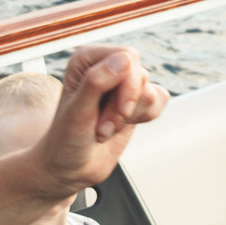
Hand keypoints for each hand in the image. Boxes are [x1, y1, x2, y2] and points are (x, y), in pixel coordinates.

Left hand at [25, 47, 165, 195]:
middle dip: (128, 104)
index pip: (126, 56)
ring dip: (130, 116)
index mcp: (86, 59)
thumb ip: (97, 81)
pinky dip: (145, 118)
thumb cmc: (66, 139)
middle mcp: (105, 66)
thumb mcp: (77, 112)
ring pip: (151, 90)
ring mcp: (121, 84)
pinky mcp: (136, 99)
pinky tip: (123, 127)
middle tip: (105, 126)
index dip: (128, 84)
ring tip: (106, 129)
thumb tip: (124, 60)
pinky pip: (159, 100)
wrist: (71, 167)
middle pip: (140, 74)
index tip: (120, 111)